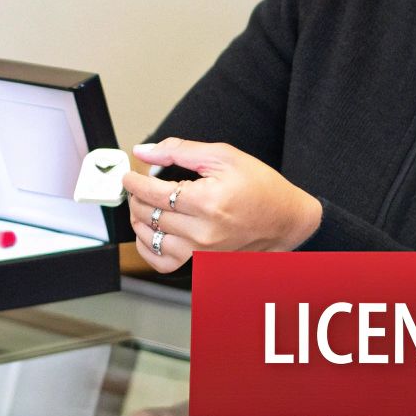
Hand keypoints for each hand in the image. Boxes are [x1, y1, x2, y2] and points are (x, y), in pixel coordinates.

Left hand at [123, 139, 322, 273]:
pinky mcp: (202, 264)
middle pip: (148, 214)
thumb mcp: (223, 156)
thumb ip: (179, 151)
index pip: (152, 193)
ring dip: (138, 220)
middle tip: (138, 187)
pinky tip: (148, 232)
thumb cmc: (260, 187)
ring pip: (150, 239)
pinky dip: (147, 248)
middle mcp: (203, 232)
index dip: (134, 182)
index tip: (129, 176)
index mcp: (207, 202)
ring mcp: (202, 252)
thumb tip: (145, 151)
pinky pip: (162, 263)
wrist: (286, 219)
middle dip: (136, 198)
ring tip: (143, 206)